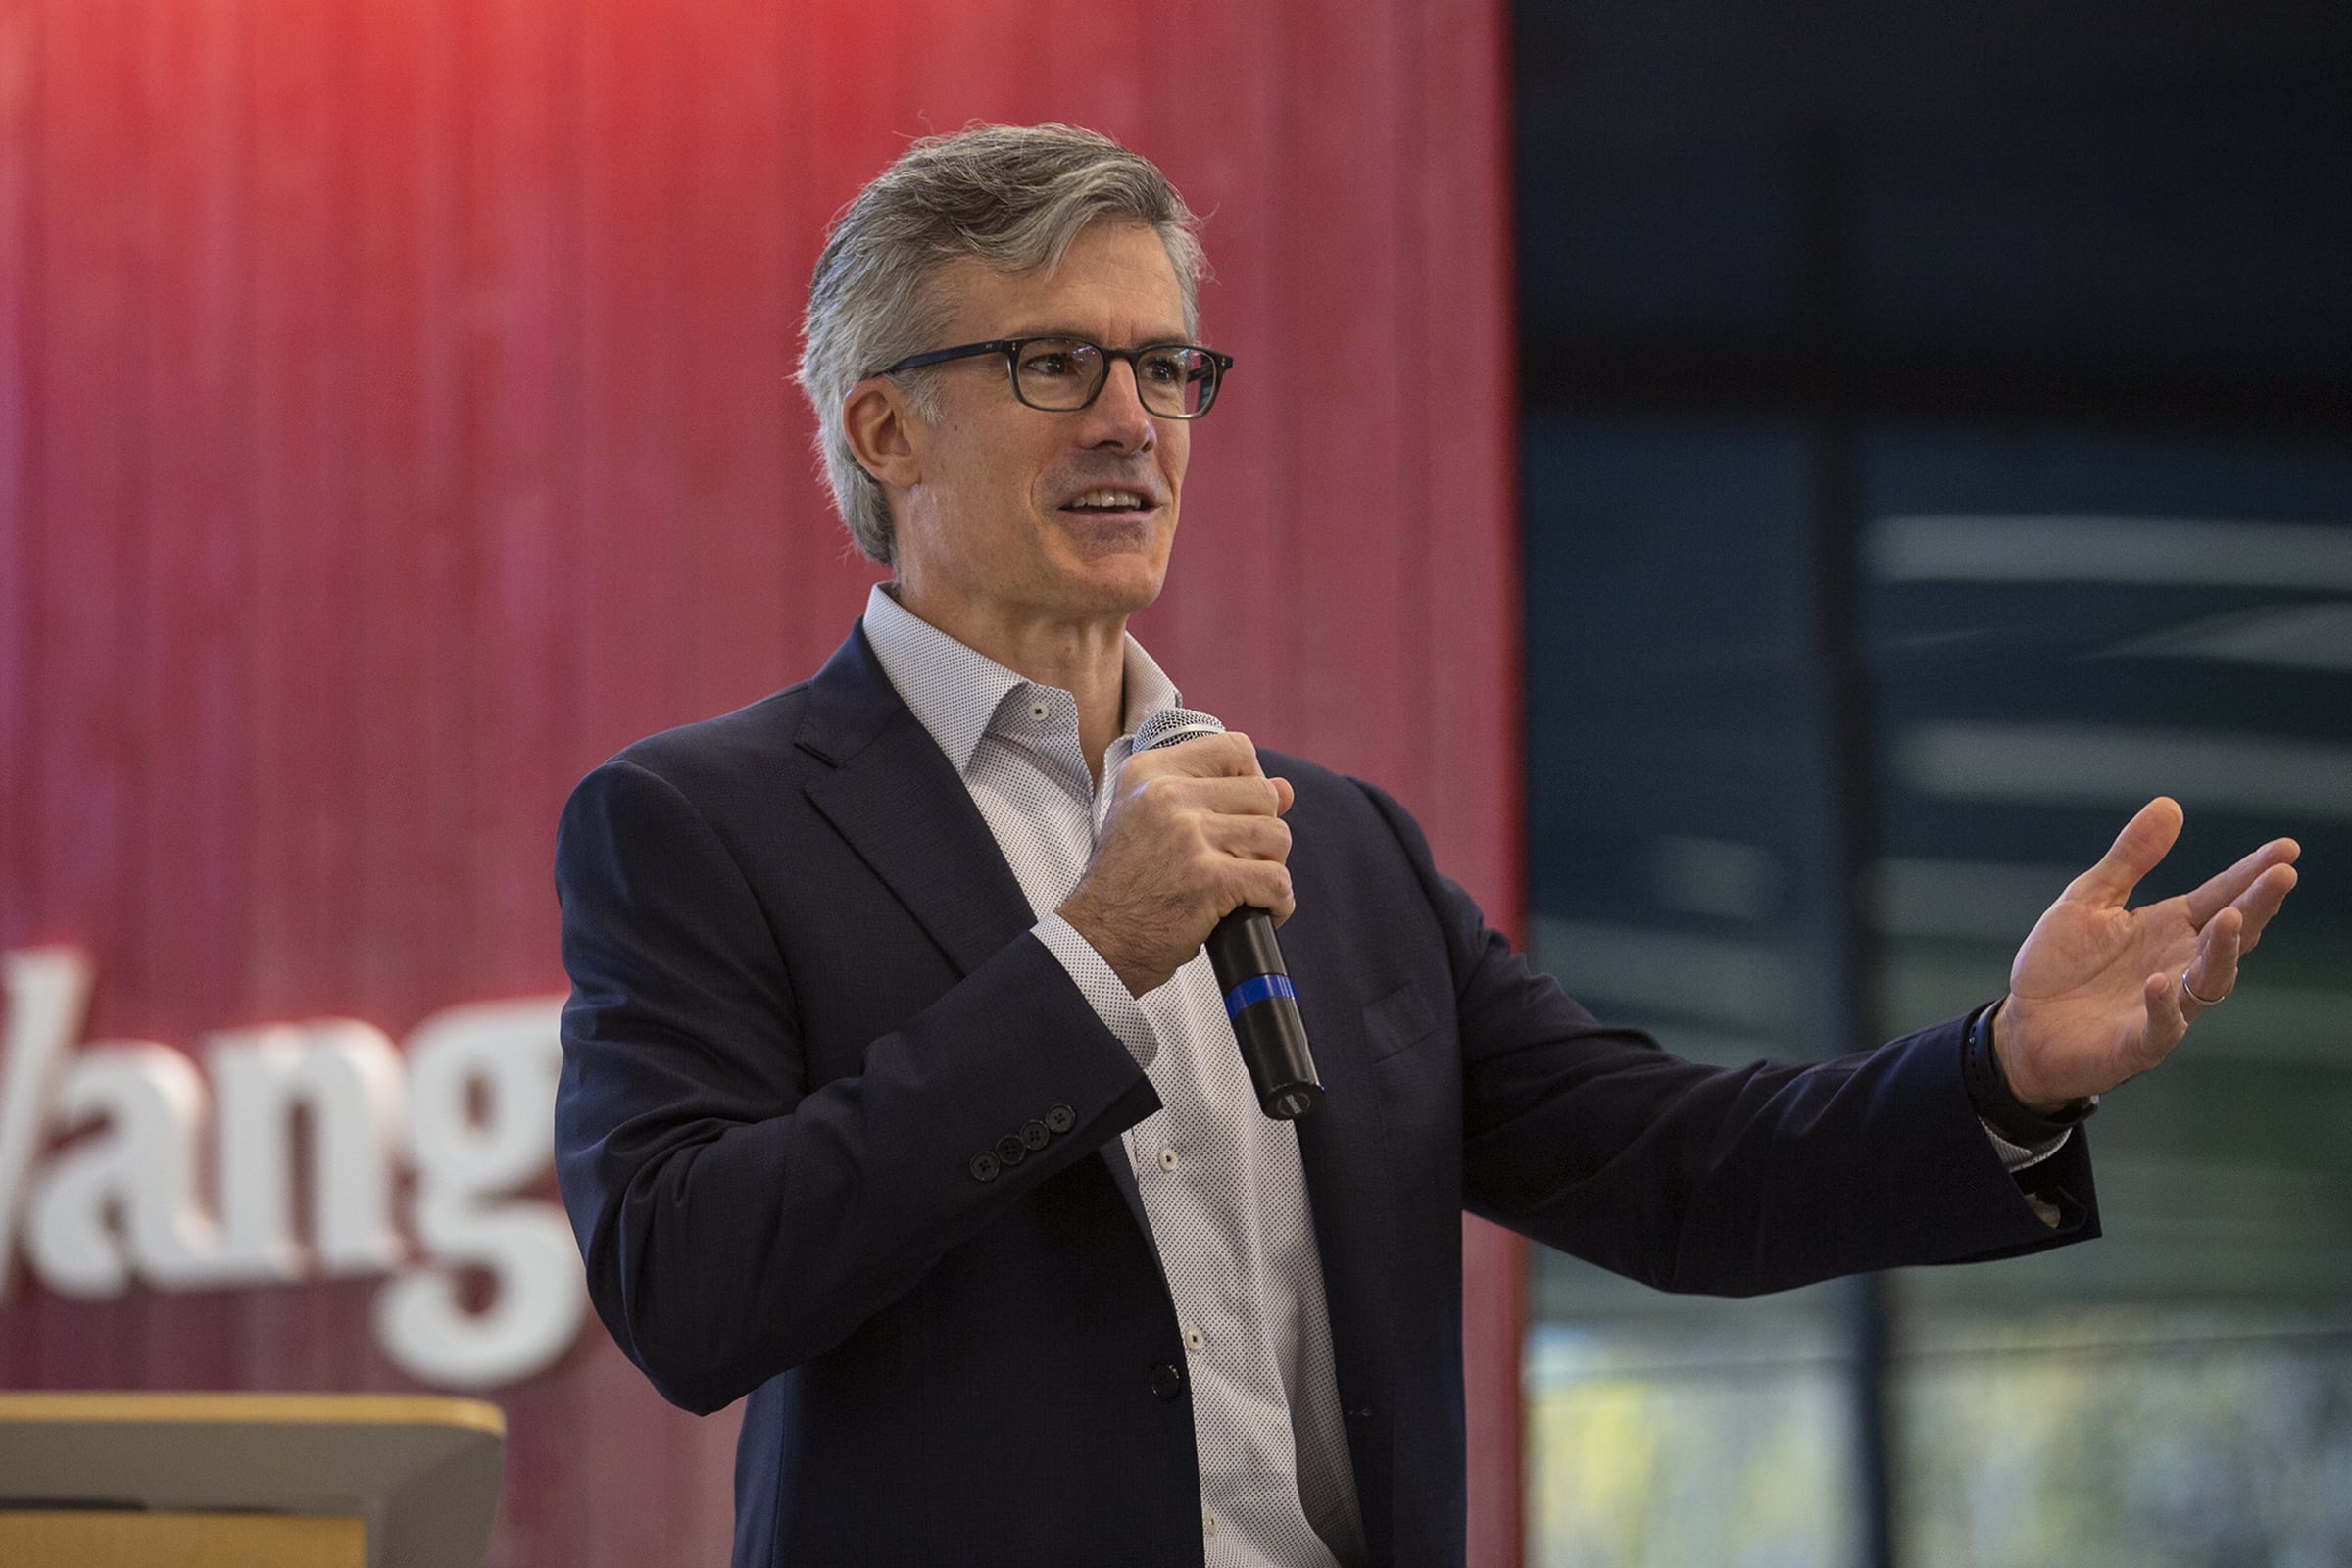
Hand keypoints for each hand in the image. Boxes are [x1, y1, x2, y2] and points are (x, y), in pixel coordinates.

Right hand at [1058, 732, 1295, 996]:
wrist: (1099, 939)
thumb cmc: (1126, 883)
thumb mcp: (1152, 820)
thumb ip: (1215, 794)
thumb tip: (1284, 789)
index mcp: (1150, 771)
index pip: (1234, 748)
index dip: (1250, 779)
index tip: (1238, 811)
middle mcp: (1167, 795)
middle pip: (1263, 794)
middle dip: (1261, 832)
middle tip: (1236, 860)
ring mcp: (1189, 836)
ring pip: (1276, 836)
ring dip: (1269, 866)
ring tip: (1242, 885)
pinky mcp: (1210, 879)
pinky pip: (1276, 880)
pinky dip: (1278, 902)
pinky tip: (1259, 911)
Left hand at [1998, 796, 2298, 1110]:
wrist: (2024, 1027)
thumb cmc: (2060, 965)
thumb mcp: (2089, 900)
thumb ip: (2130, 859)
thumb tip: (2170, 804)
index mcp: (2169, 928)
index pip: (2221, 895)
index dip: (2252, 873)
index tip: (2287, 847)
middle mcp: (2177, 964)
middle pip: (2229, 934)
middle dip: (2256, 906)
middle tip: (2283, 875)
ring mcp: (2165, 1005)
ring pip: (2209, 981)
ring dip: (2222, 952)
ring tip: (2230, 918)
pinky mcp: (2139, 1041)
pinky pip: (2163, 1025)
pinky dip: (2164, 1005)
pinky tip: (2160, 982)